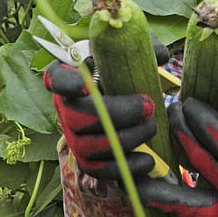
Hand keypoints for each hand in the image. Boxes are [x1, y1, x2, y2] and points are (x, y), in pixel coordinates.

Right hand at [42, 59, 156, 179]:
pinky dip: (123, 168)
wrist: (118, 93)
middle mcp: (64, 107)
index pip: (56, 79)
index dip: (67, 85)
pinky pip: (98, 170)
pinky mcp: (86, 157)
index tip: (86, 87)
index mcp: (68, 75)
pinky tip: (148, 161)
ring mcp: (72, 134)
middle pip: (76, 118)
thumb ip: (141, 47)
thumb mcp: (125, 50)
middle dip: (116, 115)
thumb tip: (161, 57)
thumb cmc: (118, 66)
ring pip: (87, 147)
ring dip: (124, 141)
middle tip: (149, 107)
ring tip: (152, 128)